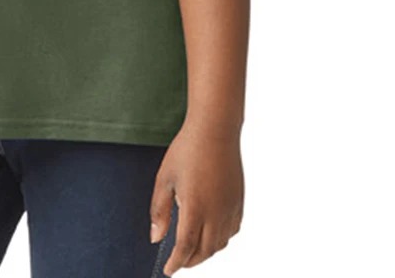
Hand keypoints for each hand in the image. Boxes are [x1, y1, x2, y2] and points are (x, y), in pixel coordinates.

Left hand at [149, 121, 243, 275]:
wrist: (215, 129)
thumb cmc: (187, 149)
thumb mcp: (164, 178)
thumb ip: (159, 211)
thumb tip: (155, 238)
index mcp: (195, 208)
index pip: (186, 248)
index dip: (176, 263)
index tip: (168, 270)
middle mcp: (216, 213)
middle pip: (204, 251)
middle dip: (190, 261)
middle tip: (177, 262)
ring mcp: (230, 208)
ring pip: (220, 244)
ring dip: (206, 252)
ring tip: (192, 250)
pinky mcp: (239, 202)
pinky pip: (232, 231)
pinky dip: (220, 239)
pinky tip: (211, 234)